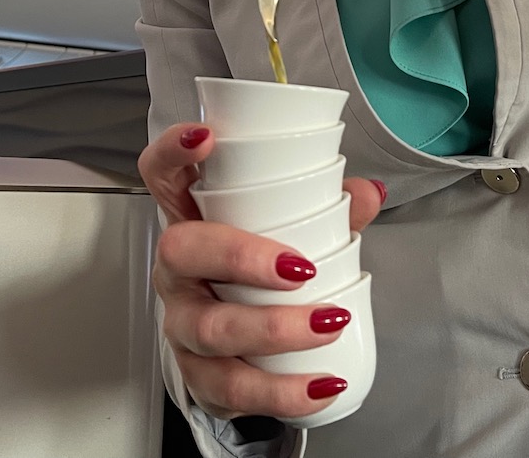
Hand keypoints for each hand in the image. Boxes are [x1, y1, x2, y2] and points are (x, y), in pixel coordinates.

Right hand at [138, 122, 385, 422]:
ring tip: (329, 323)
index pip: (160, 174)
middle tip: (301, 268)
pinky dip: (281, 391)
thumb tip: (368, 193)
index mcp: (190, 219)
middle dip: (242, 257)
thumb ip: (327, 209)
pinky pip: (231, 387)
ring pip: (210, 328)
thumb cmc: (257, 273)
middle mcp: (176, 270)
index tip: (207, 138)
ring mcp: (181, 323)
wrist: (242, 346)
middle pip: (183, 252)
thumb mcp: (290, 232)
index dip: (172, 153)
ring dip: (273, 329)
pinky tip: (320, 384)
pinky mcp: (198, 375)